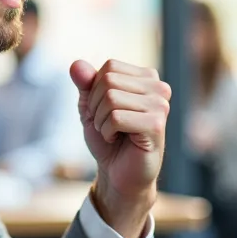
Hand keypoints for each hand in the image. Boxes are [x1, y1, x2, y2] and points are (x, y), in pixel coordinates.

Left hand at [70, 58, 170, 237]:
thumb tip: (75, 64)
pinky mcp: (157, 125)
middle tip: (107, 125)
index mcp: (147, 78)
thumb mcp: (91, 106)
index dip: (95, 91)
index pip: (109, 67)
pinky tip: (119, 140)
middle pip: (109, 81)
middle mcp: (159, 88)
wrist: (117, 173)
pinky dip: (107, 131)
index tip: (104, 111)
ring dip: (102, 121)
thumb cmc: (108, 139)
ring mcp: (161, 106)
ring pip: (111, 99)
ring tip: (113, 133)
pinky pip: (116, 117)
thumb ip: (85, 84)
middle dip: (97, 107)